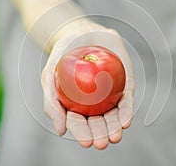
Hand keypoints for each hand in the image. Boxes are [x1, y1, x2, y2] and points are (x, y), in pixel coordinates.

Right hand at [41, 28, 133, 149]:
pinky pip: (126, 100)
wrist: (78, 33)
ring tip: (115, 136)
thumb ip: (51, 103)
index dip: (83, 134)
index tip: (86, 142)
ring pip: (114, 115)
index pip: (79, 123)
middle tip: (102, 143)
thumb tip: (61, 130)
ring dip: (115, 128)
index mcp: (76, 106)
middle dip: (100, 135)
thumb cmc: (62, 57)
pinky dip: (126, 111)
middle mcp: (94, 103)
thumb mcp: (49, 78)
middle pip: (98, 122)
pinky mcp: (123, 84)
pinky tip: (125, 121)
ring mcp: (110, 94)